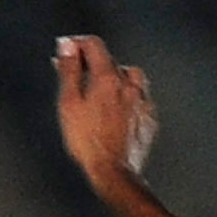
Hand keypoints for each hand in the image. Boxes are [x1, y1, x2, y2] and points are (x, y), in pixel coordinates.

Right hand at [54, 34, 155, 184]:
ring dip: (115, 76)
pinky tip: (118, 107)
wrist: (114, 172)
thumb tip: (67, 46)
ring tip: (101, 89)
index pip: (94, 45)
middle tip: (77, 74)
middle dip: (92, 63)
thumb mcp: (69, 104)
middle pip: (111, 60)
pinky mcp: (149, 118)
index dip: (77, 43)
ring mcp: (142, 101)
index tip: (67, 49)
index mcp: (107, 78)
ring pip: (130, 76)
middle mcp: (129, 84)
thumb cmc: (88, 142)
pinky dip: (128, 95)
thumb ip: (69, 70)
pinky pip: (140, 96)